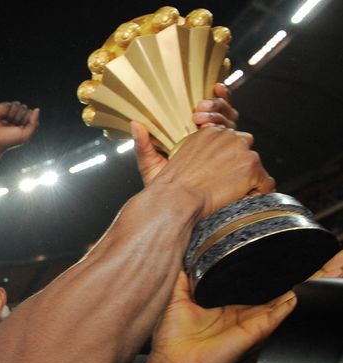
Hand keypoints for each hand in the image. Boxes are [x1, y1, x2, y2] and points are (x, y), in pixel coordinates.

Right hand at [0, 101, 39, 162]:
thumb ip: (34, 122)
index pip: (30, 113)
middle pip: (24, 107)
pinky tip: (3, 117)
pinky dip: (7, 110)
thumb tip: (37, 109)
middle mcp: (13, 118)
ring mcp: (5, 113)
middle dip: (21, 115)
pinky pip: (7, 104)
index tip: (22, 126)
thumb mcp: (27, 134)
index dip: (28, 119)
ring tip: (8, 121)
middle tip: (14, 124)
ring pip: (17, 104)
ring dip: (14, 113)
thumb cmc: (8, 141)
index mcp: (20, 124)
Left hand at [133, 83, 243, 185]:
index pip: (210, 110)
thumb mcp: (150, 163)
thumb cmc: (162, 186)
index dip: (214, 99)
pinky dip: (235, 133)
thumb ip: (143, 145)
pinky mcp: (233, 161)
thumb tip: (134, 124)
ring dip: (222, 114)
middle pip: (224, 113)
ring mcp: (223, 148)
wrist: (173, 205)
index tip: (202, 97)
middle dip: (216, 106)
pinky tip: (226, 128)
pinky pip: (239, 143)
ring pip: (232, 122)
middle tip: (199, 111)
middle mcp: (212, 138)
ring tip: (203, 117)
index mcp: (195, 135)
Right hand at [149, 126, 272, 218]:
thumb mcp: (150, 163)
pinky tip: (245, 201)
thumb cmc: (162, 189)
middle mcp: (224, 134)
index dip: (228, 152)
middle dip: (238, 164)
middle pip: (244, 146)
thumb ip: (145, 144)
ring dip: (248, 180)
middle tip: (225, 184)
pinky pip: (265, 182)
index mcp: (204, 132)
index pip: (226, 131)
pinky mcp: (250, 164)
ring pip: (255, 164)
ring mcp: (240, 148)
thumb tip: (135, 124)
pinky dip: (259, 193)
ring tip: (232, 196)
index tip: (223, 168)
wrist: (174, 200)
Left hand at [149, 249, 342, 362]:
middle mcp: (247, 310)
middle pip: (284, 288)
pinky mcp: (251, 335)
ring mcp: (253, 322)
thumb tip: (185, 246)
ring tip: (333, 268)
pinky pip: (272, 318)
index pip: (262, 279)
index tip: (298, 247)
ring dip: (311, 285)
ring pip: (288, 300)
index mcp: (233, 299)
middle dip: (310, 273)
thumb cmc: (174, 336)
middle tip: (334, 257)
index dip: (281, 265)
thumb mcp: (177, 295)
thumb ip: (185, 272)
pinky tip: (299, 294)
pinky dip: (286, 307)